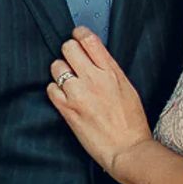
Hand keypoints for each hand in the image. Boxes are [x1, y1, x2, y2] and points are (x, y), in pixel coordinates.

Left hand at [47, 27, 150, 171]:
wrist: (127, 149)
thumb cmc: (132, 123)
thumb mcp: (127, 88)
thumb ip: (109, 71)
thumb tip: (95, 58)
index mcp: (111, 71)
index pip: (89, 40)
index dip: (79, 34)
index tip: (77, 37)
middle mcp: (94, 79)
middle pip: (68, 48)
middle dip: (68, 52)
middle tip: (72, 62)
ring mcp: (78, 94)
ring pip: (56, 66)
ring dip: (60, 72)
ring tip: (69, 83)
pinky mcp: (68, 110)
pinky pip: (50, 89)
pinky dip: (55, 91)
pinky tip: (65, 98)